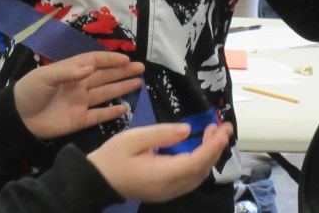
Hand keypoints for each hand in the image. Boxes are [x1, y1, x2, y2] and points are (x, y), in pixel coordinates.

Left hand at [13, 51, 143, 139]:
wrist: (17, 119)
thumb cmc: (29, 91)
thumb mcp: (45, 76)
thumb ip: (68, 71)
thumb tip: (91, 67)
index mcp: (72, 71)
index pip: (96, 61)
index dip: (111, 60)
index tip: (127, 59)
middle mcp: (80, 85)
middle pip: (105, 76)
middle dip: (122, 71)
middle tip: (141, 68)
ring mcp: (81, 102)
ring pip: (106, 93)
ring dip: (121, 87)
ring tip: (138, 82)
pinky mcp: (80, 120)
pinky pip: (99, 115)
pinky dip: (111, 112)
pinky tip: (125, 108)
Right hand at [88, 122, 232, 202]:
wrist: (95, 181)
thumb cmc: (112, 157)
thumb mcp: (133, 138)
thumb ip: (162, 134)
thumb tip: (188, 130)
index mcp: (161, 175)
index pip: (195, 162)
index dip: (212, 147)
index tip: (223, 129)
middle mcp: (169, 188)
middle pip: (201, 171)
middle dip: (215, 148)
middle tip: (222, 125)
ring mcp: (168, 192)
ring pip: (198, 176)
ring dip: (209, 155)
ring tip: (212, 132)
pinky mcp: (166, 191)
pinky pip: (190, 179)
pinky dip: (200, 162)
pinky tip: (200, 147)